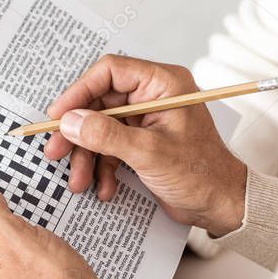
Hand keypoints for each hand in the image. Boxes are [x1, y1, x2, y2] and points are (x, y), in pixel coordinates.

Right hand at [43, 54, 246, 235]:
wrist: (221, 206)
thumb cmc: (202, 174)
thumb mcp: (149, 153)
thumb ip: (106, 135)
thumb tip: (71, 121)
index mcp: (163, 84)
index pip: (110, 72)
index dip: (79, 92)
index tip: (59, 115)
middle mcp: (153, 96)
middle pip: (99, 102)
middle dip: (78, 133)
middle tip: (56, 151)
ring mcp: (146, 119)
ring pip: (100, 128)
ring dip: (87, 156)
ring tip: (80, 181)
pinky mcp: (141, 141)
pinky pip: (109, 146)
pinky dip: (102, 167)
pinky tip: (104, 188)